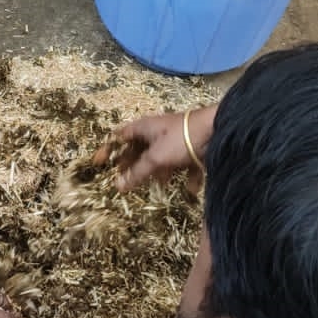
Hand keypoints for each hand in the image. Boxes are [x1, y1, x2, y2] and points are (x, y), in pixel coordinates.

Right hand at [101, 106, 215, 192]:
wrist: (217, 131)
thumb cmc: (180, 139)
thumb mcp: (155, 157)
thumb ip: (138, 172)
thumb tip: (117, 186)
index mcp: (145, 128)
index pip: (121, 136)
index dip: (110, 149)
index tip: (100, 163)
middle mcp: (159, 132)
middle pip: (141, 149)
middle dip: (134, 164)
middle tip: (126, 180)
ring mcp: (176, 140)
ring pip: (162, 157)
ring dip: (159, 172)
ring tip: (157, 185)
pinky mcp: (193, 149)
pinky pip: (185, 165)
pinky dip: (186, 177)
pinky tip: (189, 189)